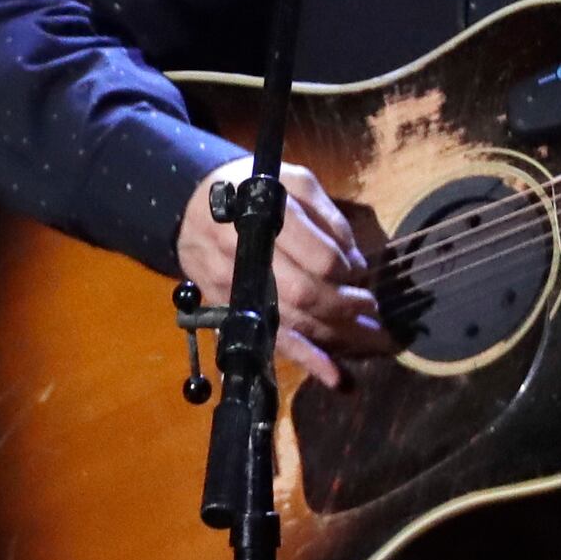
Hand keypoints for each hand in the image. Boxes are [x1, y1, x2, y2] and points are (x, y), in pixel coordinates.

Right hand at [177, 156, 385, 388]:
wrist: (189, 207)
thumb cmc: (251, 190)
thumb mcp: (293, 182)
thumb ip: (328, 218)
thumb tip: (358, 264)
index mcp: (264, 217)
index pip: (319, 258)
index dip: (348, 270)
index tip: (360, 272)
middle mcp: (246, 256)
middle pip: (306, 295)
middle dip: (346, 307)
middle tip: (371, 308)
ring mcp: (235, 288)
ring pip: (293, 322)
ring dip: (337, 337)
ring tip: (371, 340)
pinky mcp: (231, 311)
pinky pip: (271, 341)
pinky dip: (306, 361)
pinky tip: (336, 377)